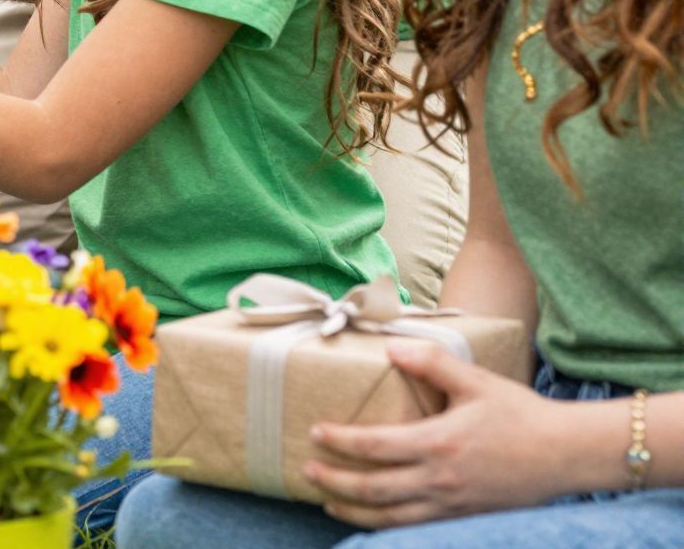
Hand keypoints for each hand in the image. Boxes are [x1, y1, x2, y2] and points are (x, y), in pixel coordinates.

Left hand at [304, 340, 571, 526]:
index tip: (314, 433)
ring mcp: (452, 504)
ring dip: (355, 512)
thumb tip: (391, 346)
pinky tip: (374, 520)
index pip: (374, 446)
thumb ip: (431, 362)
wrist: (567, 454)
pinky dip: (388, 527)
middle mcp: (440, 479)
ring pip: (392, 517)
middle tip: (307, 471)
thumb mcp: (474, 380)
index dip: (340, 442)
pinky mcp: (465, 517)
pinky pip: (417, 528)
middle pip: (374, 488)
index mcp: (438, 443)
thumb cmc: (520, 413)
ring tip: (327, 504)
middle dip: (335, 482)